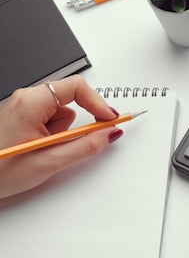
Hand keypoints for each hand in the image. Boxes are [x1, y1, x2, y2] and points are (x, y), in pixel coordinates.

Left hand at [0, 75, 121, 198]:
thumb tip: (109, 134)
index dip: (98, 102)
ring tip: (47, 152)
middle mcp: (27, 99)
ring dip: (64, 132)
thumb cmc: (1, 170)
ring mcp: (24, 107)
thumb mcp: (50, 161)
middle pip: (71, 100)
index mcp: (31, 102)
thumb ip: (86, 146)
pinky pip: (52, 121)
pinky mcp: (24, 117)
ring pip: (62, 113)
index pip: (76, 87)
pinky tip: (41, 150)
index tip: (110, 119)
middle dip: (77, 124)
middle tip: (74, 143)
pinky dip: (55, 135)